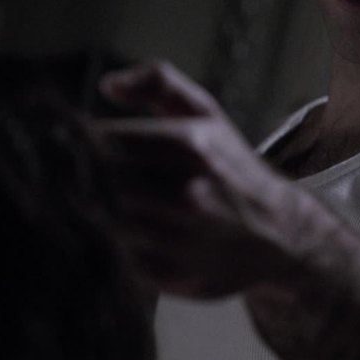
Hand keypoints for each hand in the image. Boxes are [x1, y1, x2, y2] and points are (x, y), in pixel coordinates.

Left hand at [95, 61, 302, 297]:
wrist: (281, 235)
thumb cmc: (232, 169)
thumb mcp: (207, 114)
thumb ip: (159, 83)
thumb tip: (107, 85)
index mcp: (192, 147)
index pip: (102, 142)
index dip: (81, 142)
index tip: (78, 143)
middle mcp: (188, 195)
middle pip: (99, 183)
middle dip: (90, 176)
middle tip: (95, 174)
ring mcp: (182, 240)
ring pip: (107, 220)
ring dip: (105, 210)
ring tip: (126, 200)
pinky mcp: (174, 275)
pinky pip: (123, 255)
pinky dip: (123, 243)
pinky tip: (143, 232)